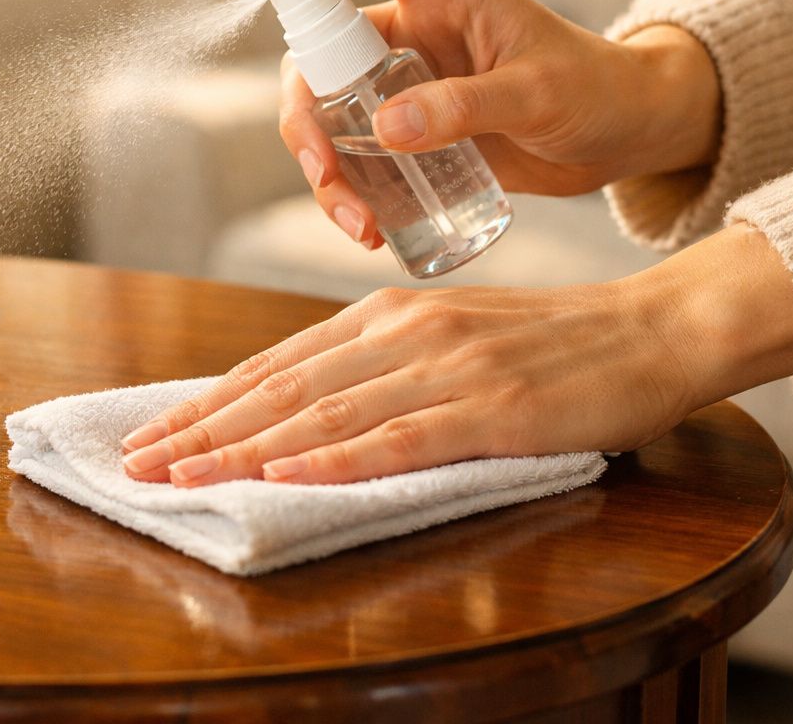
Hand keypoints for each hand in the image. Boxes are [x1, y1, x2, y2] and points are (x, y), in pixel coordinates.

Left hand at [120, 224, 792, 484]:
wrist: (652, 330)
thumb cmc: (549, 345)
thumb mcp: (448, 339)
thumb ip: (378, 367)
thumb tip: (301, 412)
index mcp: (387, 314)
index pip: (276, 362)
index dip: (209, 400)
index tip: (155, 432)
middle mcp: (404, 332)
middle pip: (282, 387)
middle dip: (202, 429)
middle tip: (140, 462)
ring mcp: (446, 367)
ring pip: (324, 411)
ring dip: (245, 448)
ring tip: (185, 476)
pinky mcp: (492, 407)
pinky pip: (401, 437)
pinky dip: (336, 457)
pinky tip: (287, 475)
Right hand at [251, 0, 721, 247]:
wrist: (624, 134)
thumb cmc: (595, 90)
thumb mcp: (538, 94)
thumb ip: (466, 107)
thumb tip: (384, 130)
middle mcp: (412, 37)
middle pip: (321, 62)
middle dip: (307, 123)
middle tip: (326, 175)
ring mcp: (406, 88)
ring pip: (331, 122)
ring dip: (327, 174)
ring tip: (359, 226)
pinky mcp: (413, 136)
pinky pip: (360, 161)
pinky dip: (353, 196)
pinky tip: (373, 232)